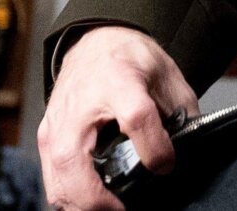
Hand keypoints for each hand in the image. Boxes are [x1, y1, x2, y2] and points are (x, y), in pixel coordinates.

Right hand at [38, 26, 200, 210]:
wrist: (96, 41)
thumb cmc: (129, 58)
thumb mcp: (167, 76)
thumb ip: (181, 114)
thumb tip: (190, 151)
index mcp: (118, 81)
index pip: (136, 118)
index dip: (154, 148)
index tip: (166, 166)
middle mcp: (79, 106)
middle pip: (76, 166)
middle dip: (101, 202)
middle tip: (127, 208)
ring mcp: (57, 124)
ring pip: (58, 184)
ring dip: (84, 205)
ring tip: (113, 207)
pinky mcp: (46, 137)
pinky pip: (53, 181)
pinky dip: (72, 198)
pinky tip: (96, 198)